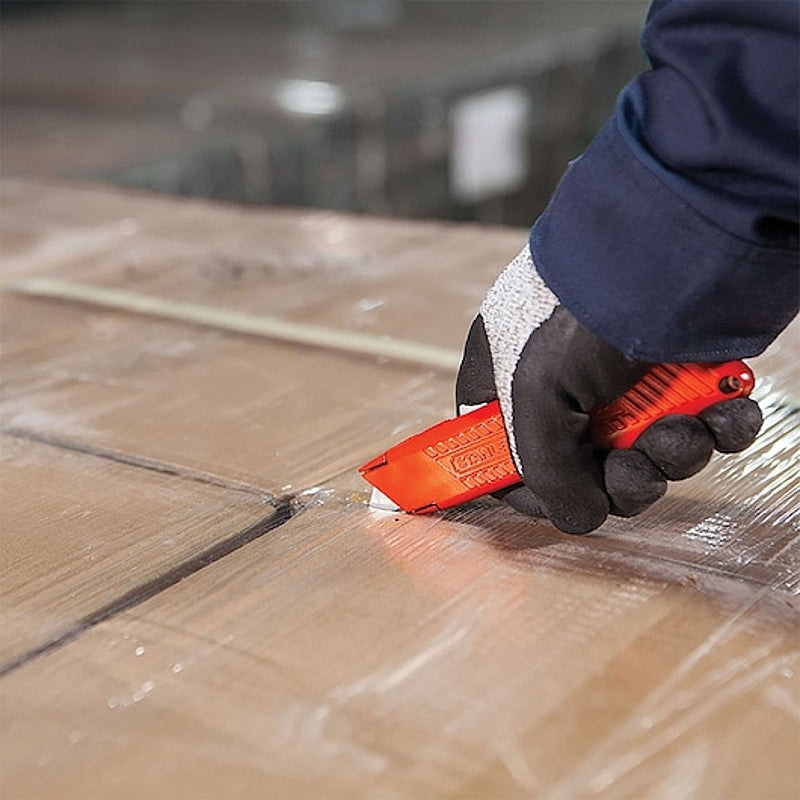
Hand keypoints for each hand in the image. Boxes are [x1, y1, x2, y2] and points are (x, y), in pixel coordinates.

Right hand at [456, 247, 762, 533]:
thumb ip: (544, 472)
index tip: (554, 501)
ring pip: (648, 455)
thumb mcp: (534, 394)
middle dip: (619, 480)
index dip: (526, 486)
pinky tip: (722, 414)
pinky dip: (718, 431)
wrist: (669, 245)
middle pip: (585, 466)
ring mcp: (627, 379)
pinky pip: (703, 428)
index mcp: (507, 379)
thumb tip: (580, 516)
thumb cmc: (578, 310)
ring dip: (669, 456)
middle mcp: (565, 383)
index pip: (500, 451)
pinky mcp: (685, 374)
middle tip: (632, 468)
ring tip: (680, 429)